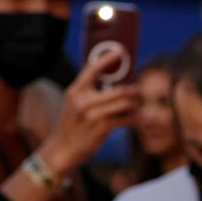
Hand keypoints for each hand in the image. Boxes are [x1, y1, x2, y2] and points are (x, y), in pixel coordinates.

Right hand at [39, 55, 140, 173]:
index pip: (93, 68)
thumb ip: (87, 92)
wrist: (63, 149)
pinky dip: (134, 118)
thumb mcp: (73, 104)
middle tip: (139, 90)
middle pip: (118, 89)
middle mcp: (83, 100)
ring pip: (124, 104)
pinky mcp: (100, 128)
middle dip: (133, 90)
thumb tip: (109, 83)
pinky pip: (124, 119)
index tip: (120, 51)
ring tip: (138, 107)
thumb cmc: (72, 126)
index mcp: (75, 90)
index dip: (108, 58)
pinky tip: (138, 119)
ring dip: (135, 105)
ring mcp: (92, 115)